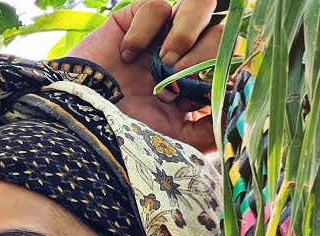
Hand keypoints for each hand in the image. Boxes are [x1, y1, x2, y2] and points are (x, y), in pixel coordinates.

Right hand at [67, 0, 222, 151]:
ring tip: (163, 64)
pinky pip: (158, 6)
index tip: (208, 95)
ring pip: (200, 6)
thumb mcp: (174, 139)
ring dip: (186, 36)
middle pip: (221, 33)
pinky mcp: (137, 17)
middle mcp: (186, 53)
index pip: (232, 60)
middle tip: (173, 88)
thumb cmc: (123, 132)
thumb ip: (210, 127)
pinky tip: (127, 55)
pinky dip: (145, 32)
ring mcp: (163, 33)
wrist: (77, 118)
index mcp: (199, 80)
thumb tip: (242, 108)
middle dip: (202, 60)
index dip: (228, 72)